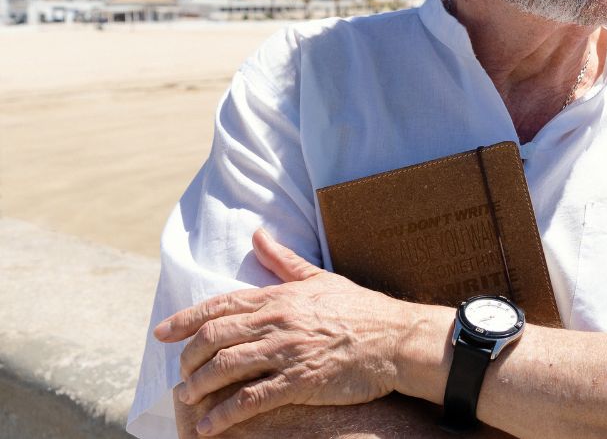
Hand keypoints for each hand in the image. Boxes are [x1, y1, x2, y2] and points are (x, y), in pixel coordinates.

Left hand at [154, 228, 412, 435]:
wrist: (396, 339)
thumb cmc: (361, 309)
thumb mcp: (320, 279)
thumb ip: (284, 261)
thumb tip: (258, 235)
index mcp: (279, 297)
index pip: (220, 305)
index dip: (185, 320)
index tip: (161, 334)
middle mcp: (276, 322)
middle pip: (213, 338)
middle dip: (188, 359)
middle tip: (181, 375)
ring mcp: (286, 352)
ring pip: (224, 368)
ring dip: (198, 387)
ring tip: (188, 399)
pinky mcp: (298, 382)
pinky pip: (249, 400)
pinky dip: (222, 416)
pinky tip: (209, 427)